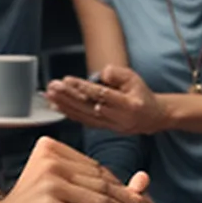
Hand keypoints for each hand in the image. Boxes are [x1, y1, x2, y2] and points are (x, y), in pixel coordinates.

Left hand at [45, 65, 168, 134]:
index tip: (68, 80)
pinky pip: (83, 121)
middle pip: (88, 107)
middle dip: (68, 97)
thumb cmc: (141, 94)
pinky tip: (56, 107)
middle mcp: (118, 118)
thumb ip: (118, 74)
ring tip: (50, 95)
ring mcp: (109, 125)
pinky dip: (68, 113)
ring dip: (64, 105)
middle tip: (53, 87)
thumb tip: (101, 74)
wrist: (151, 117)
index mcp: (129, 105)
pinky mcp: (103, 128)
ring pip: (83, 116)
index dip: (84, 88)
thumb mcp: (134, 78)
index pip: (102, 95)